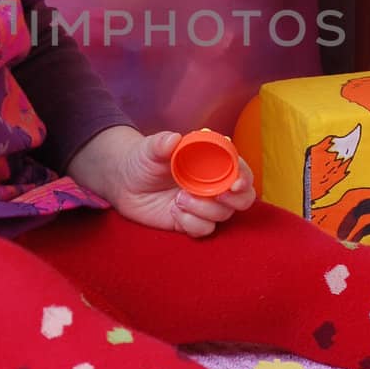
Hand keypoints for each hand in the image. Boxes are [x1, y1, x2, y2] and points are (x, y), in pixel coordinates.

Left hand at [69, 126, 255, 236]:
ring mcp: (204, 205)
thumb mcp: (149, 149)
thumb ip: (161, 143)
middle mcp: (214, 185)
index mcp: (212, 162)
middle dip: (236, 200)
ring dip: (205, 209)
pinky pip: (204, 229)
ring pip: (223, 215)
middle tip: (218, 196)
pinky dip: (191, 222)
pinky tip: (174, 211)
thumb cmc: (143, 160)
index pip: (239, 169)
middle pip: (244, 198)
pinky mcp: (192, 223)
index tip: (235, 182)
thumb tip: (174, 139)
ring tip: (179, 199)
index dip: (244, 175)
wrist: (125, 184)